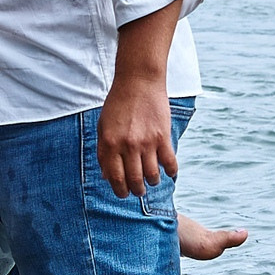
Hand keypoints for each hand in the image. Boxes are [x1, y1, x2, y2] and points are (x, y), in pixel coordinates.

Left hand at [98, 77, 177, 198]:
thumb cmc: (118, 103)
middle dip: (137, 190)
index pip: (115, 178)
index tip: (124, 193)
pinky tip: (168, 172)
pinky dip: (171, 171)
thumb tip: (106, 176)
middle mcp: (128, 146)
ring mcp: (147, 142)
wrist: (138, 81)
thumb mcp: (103, 126)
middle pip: (134, 180)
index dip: (120, 190)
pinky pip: (169, 162)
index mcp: (110, 144)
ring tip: (152, 181)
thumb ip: (103, 152)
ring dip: (152, 182)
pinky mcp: (162, 136)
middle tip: (139, 191)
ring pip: (152, 175)